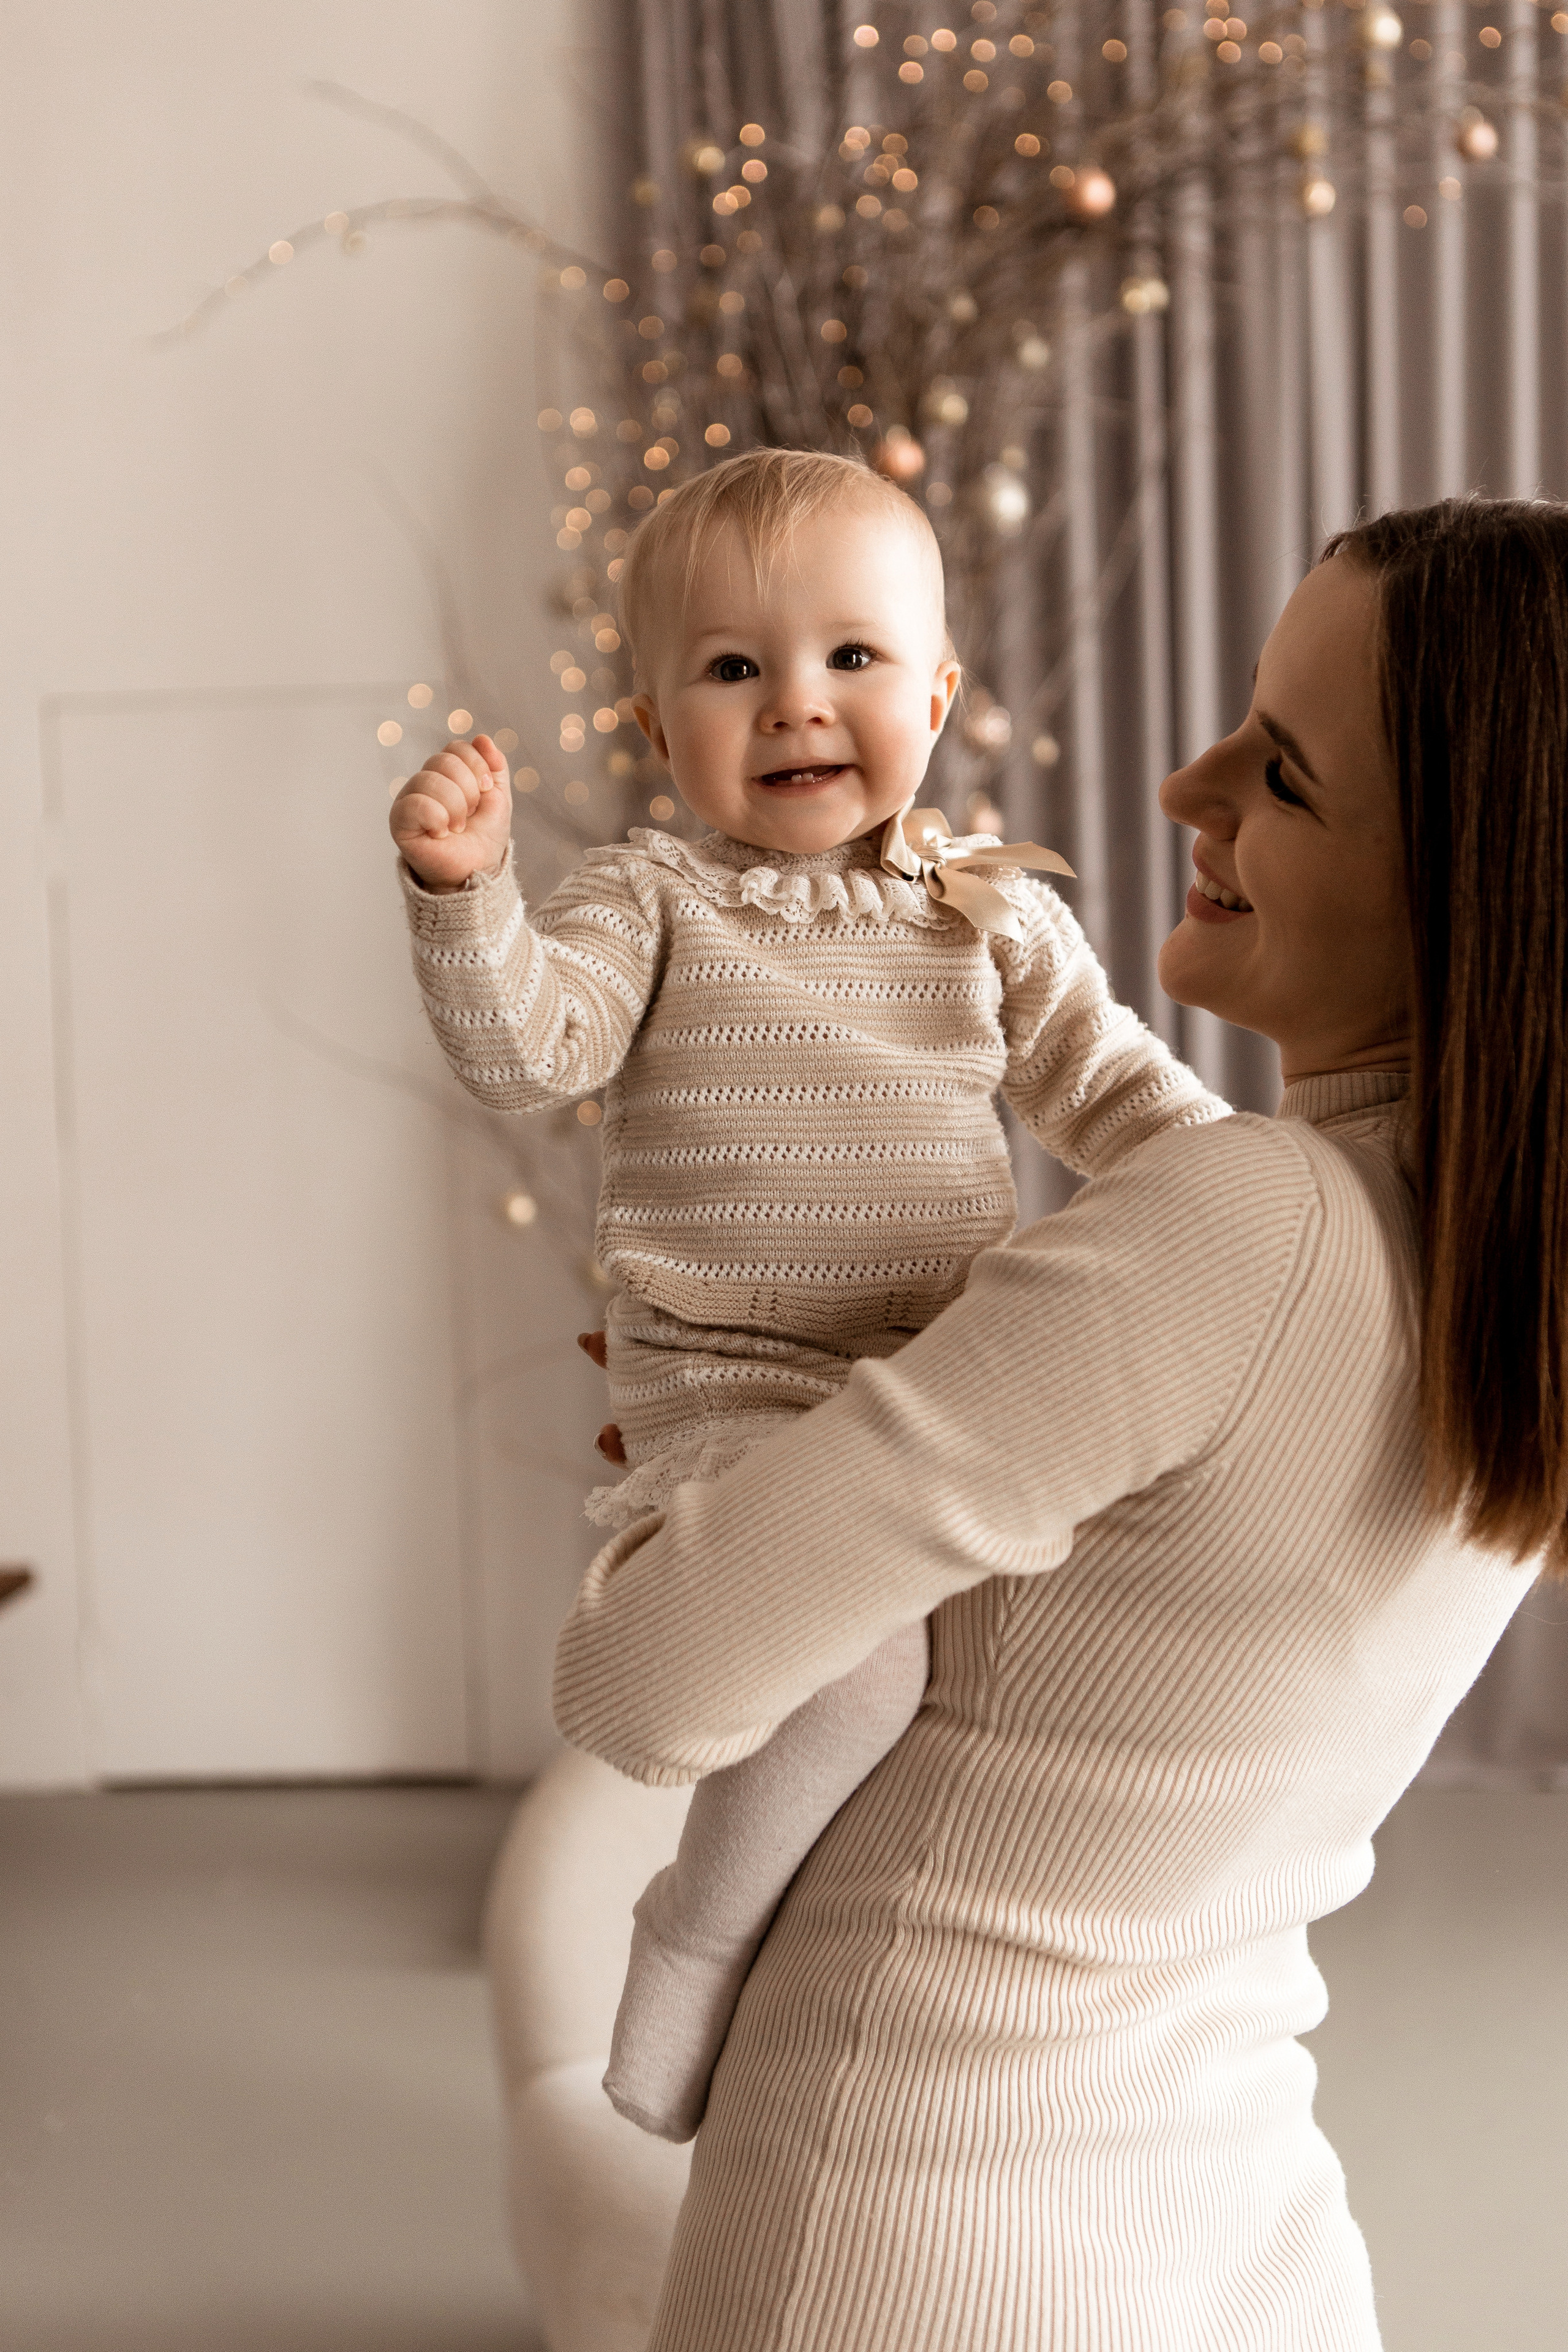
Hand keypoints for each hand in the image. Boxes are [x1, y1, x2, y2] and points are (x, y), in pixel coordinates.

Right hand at [390, 735, 511, 892]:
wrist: (476, 872)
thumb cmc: (484, 838)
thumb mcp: (498, 798)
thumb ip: (495, 767)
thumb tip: (482, 738)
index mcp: (446, 773)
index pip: (456, 747)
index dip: (477, 766)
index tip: (486, 790)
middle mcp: (424, 781)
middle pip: (444, 761)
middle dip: (468, 790)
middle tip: (469, 814)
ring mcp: (409, 799)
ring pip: (431, 780)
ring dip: (455, 808)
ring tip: (456, 828)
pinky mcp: (398, 820)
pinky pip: (415, 803)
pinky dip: (437, 818)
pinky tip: (440, 833)